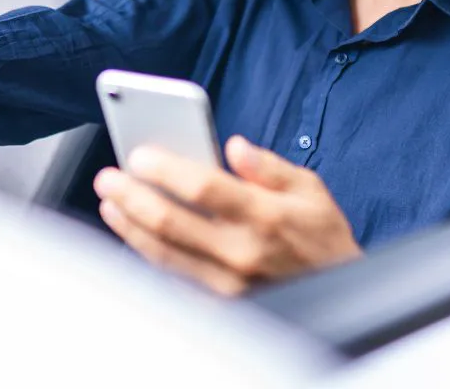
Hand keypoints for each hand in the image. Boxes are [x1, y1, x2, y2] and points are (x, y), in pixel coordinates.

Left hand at [94, 135, 361, 294]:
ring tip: (112, 204)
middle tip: (109, 179)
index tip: (140, 154)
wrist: (340, 291)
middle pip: (172, 222)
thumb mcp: (310, 188)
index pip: (204, 187)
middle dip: (132, 196)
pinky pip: (175, 277)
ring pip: (164, 253)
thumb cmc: (323, 235)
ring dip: (131, 226)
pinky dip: (149, 254)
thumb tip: (235, 147)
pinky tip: (134, 234)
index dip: (166, 169)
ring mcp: (230, 282)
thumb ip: (269, 167)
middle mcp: (244, 251)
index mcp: (266, 214)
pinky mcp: (222, 302)